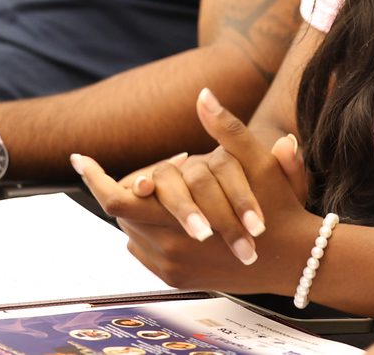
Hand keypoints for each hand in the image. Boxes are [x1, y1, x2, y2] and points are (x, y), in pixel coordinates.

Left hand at [74, 88, 316, 293]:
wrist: (293, 259)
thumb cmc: (277, 206)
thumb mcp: (256, 162)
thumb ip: (226, 128)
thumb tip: (203, 94)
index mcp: (178, 219)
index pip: (117, 198)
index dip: (94, 177)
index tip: (79, 157)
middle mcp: (168, 248)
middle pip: (122, 211)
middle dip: (129, 188)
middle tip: (133, 170)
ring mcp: (171, 267)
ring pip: (133, 230)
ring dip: (139, 209)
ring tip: (153, 189)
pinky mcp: (177, 280)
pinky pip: (145, 251)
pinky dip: (148, 230)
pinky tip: (165, 214)